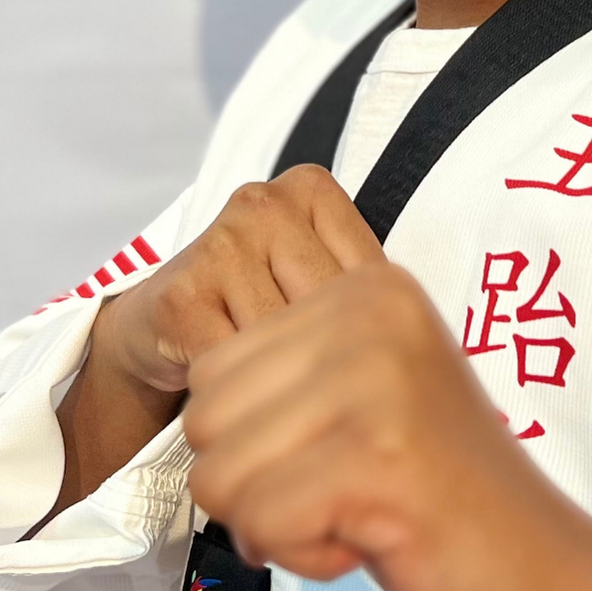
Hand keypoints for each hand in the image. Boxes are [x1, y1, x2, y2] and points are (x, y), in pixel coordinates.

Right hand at [30, 166, 383, 535]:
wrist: (156, 333)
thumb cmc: (254, 310)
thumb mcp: (320, 287)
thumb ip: (366, 293)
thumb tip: (435, 348)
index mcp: (312, 190)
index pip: (367, 278)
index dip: (363, 338)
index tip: (353, 366)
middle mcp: (264, 201)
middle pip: (328, 310)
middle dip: (324, 364)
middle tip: (319, 394)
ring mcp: (221, 241)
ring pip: (285, 342)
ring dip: (282, 387)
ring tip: (276, 394)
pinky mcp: (182, 294)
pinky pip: (239, 368)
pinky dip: (243, 400)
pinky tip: (239, 400)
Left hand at [184, 264, 591, 590]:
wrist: (536, 562)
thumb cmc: (441, 489)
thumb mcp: (369, 386)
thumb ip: (294, 364)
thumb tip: (197, 392)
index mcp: (367, 287)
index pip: (215, 364)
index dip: (257, 436)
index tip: (335, 448)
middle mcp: (372, 314)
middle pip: (207, 417)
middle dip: (257, 480)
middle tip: (341, 486)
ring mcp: (376, 379)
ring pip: (220, 473)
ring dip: (276, 519)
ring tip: (355, 507)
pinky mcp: (376, 454)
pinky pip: (258, 522)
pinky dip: (301, 552)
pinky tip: (367, 535)